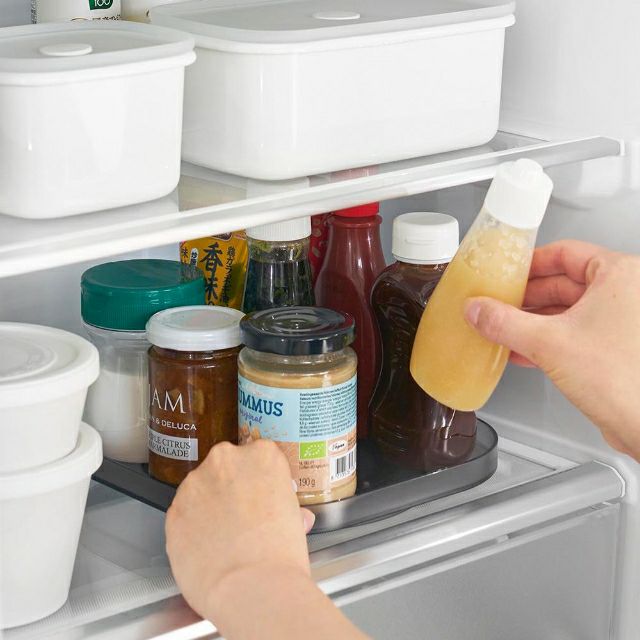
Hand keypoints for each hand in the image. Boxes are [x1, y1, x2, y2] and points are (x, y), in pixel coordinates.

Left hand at [166, 440, 313, 622]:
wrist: (251, 588)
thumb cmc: (279, 556)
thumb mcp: (296, 521)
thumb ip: (287, 507)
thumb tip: (293, 517)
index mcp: (262, 455)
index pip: (259, 456)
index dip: (261, 480)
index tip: (262, 494)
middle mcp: (226, 460)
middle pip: (227, 466)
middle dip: (232, 487)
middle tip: (244, 516)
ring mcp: (195, 484)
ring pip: (201, 488)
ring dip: (209, 506)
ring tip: (224, 537)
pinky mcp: (173, 511)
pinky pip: (183, 514)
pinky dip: (191, 528)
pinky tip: (207, 547)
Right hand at [464, 240, 639, 459]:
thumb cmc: (626, 380)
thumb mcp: (548, 343)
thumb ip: (504, 323)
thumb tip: (478, 311)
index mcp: (621, 276)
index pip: (565, 252)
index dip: (529, 263)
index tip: (506, 273)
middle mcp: (627, 294)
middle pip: (564, 282)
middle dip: (526, 298)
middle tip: (498, 303)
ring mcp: (623, 321)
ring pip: (568, 311)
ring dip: (533, 321)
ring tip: (504, 328)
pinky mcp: (616, 347)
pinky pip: (575, 332)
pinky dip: (548, 339)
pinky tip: (523, 350)